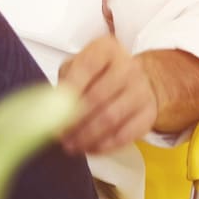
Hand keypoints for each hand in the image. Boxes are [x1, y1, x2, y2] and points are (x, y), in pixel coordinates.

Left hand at [57, 36, 158, 156]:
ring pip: (111, 118)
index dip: (70, 89)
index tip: (53, 109)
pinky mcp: (149, 114)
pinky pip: (125, 134)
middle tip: (58, 135)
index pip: (86, 67)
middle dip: (74, 120)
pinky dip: (104, 145)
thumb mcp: (77, 67)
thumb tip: (49, 108)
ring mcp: (141, 90)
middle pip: (98, 96)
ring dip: (87, 136)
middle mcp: (128, 67)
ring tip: (70, 145)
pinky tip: (89, 149)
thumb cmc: (98, 74)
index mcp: (106, 49)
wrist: (138, 81)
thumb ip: (64, 83)